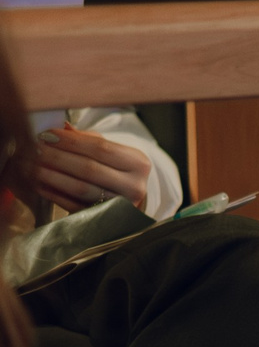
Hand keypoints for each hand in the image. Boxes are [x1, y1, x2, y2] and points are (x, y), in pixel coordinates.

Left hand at [34, 125, 151, 211]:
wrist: (127, 198)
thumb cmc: (115, 169)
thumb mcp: (111, 151)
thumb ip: (87, 139)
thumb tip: (60, 127)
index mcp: (138, 163)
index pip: (101, 148)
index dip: (71, 141)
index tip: (47, 134)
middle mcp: (134, 186)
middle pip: (89, 168)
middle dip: (57, 157)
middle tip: (34, 149)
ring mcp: (120, 205)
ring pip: (80, 188)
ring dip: (51, 176)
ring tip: (31, 165)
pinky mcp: (104, 219)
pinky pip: (74, 206)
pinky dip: (53, 194)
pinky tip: (38, 184)